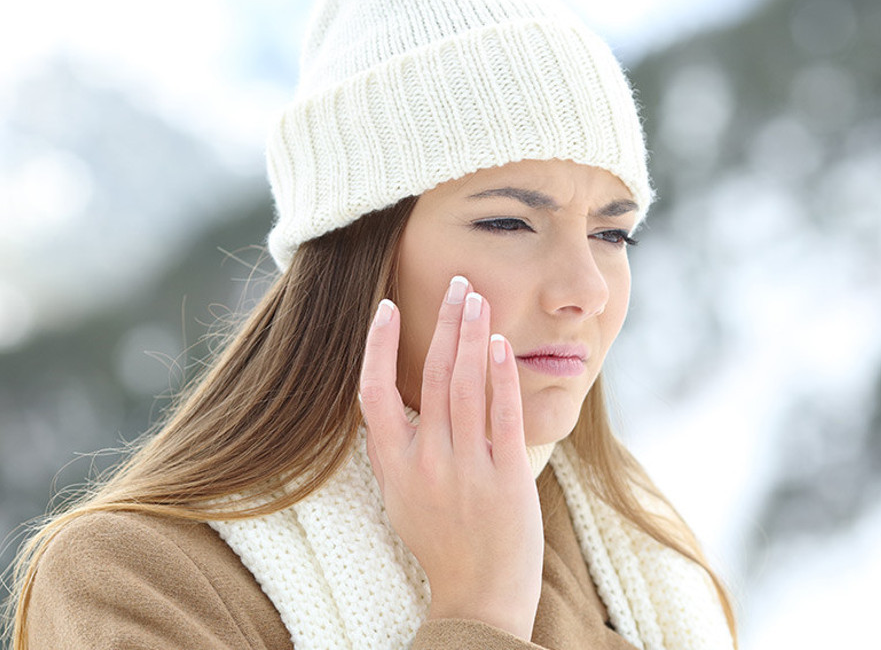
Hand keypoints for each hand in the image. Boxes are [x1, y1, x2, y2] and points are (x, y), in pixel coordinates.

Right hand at [357, 276, 543, 640]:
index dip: (377, 347)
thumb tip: (386, 405)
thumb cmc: (442, 544)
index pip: (374, 394)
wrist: (479, 596)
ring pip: (465, 386)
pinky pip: (502, 415)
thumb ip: (394, 451)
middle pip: (431, 376)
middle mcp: (427, 463)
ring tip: (478, 298)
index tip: (386, 307)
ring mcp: (467, 470)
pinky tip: (501, 345)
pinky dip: (500, 376)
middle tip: (457, 283)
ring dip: (472, 336)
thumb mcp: (402, 499)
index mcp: (394, 467)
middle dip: (444, 323)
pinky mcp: (506, 477)